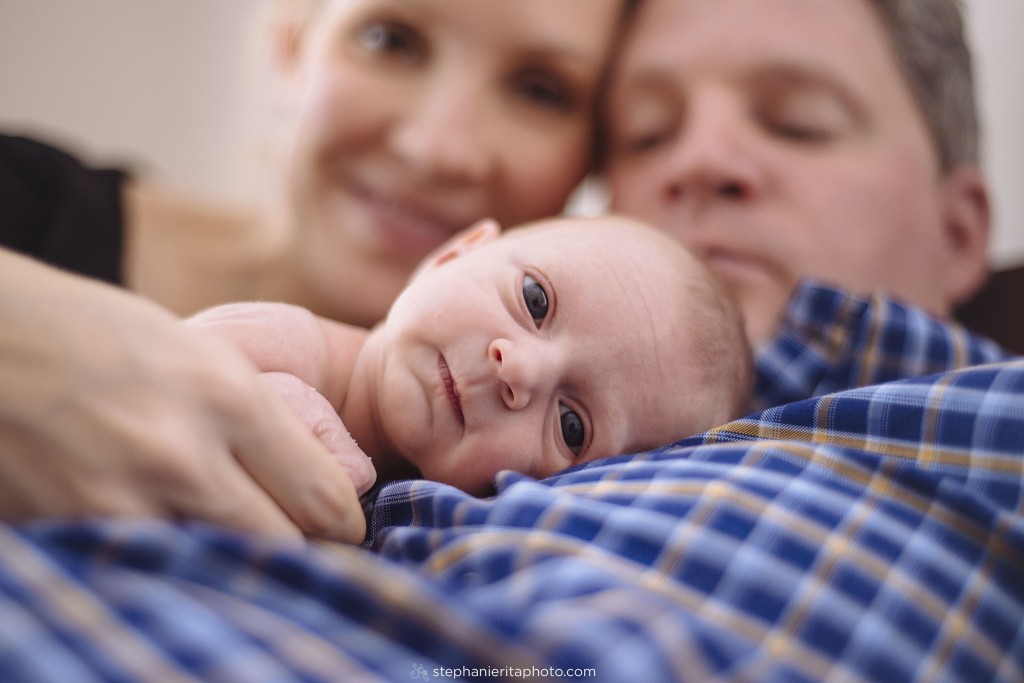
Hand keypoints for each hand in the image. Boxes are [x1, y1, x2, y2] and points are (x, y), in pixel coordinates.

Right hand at [0, 250, 364, 541]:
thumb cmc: (103, 336)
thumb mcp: (203, 354)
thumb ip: (258, 414)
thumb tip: (317, 472)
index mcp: (229, 396)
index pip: (322, 496)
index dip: (346, 524)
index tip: (346, 529)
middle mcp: (185, 454)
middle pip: (282, 545)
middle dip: (304, 551)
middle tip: (305, 545)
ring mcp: (126, 499)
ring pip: (222, 568)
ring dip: (241, 562)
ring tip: (243, 540)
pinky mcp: (76, 530)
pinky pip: (156, 568)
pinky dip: (179, 563)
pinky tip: (181, 539)